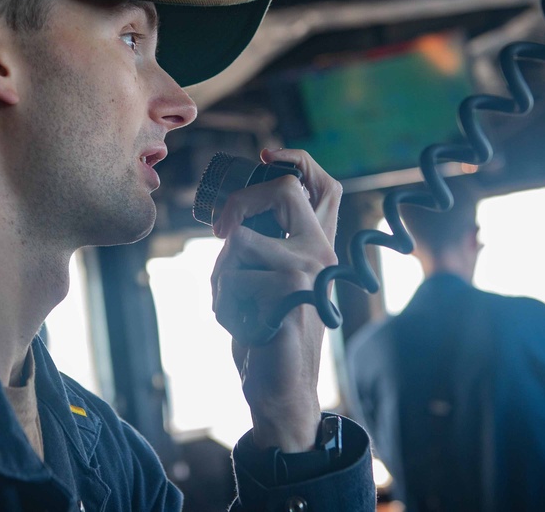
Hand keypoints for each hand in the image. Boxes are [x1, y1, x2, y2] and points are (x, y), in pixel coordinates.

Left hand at [210, 148, 341, 451]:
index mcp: (317, 245)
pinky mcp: (292, 296)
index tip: (267, 155)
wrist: (278, 389)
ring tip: (234, 305)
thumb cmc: (265, 329)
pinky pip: (233, 277)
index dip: (297, 160)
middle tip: (221, 235)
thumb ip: (265, 242)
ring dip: (221, 274)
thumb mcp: (266, 278)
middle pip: (282, 191)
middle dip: (239, 206)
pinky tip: (241, 326)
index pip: (323, 186)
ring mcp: (311, 273)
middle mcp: (322, 253)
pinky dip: (222, 303)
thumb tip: (237, 211)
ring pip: (240, 240)